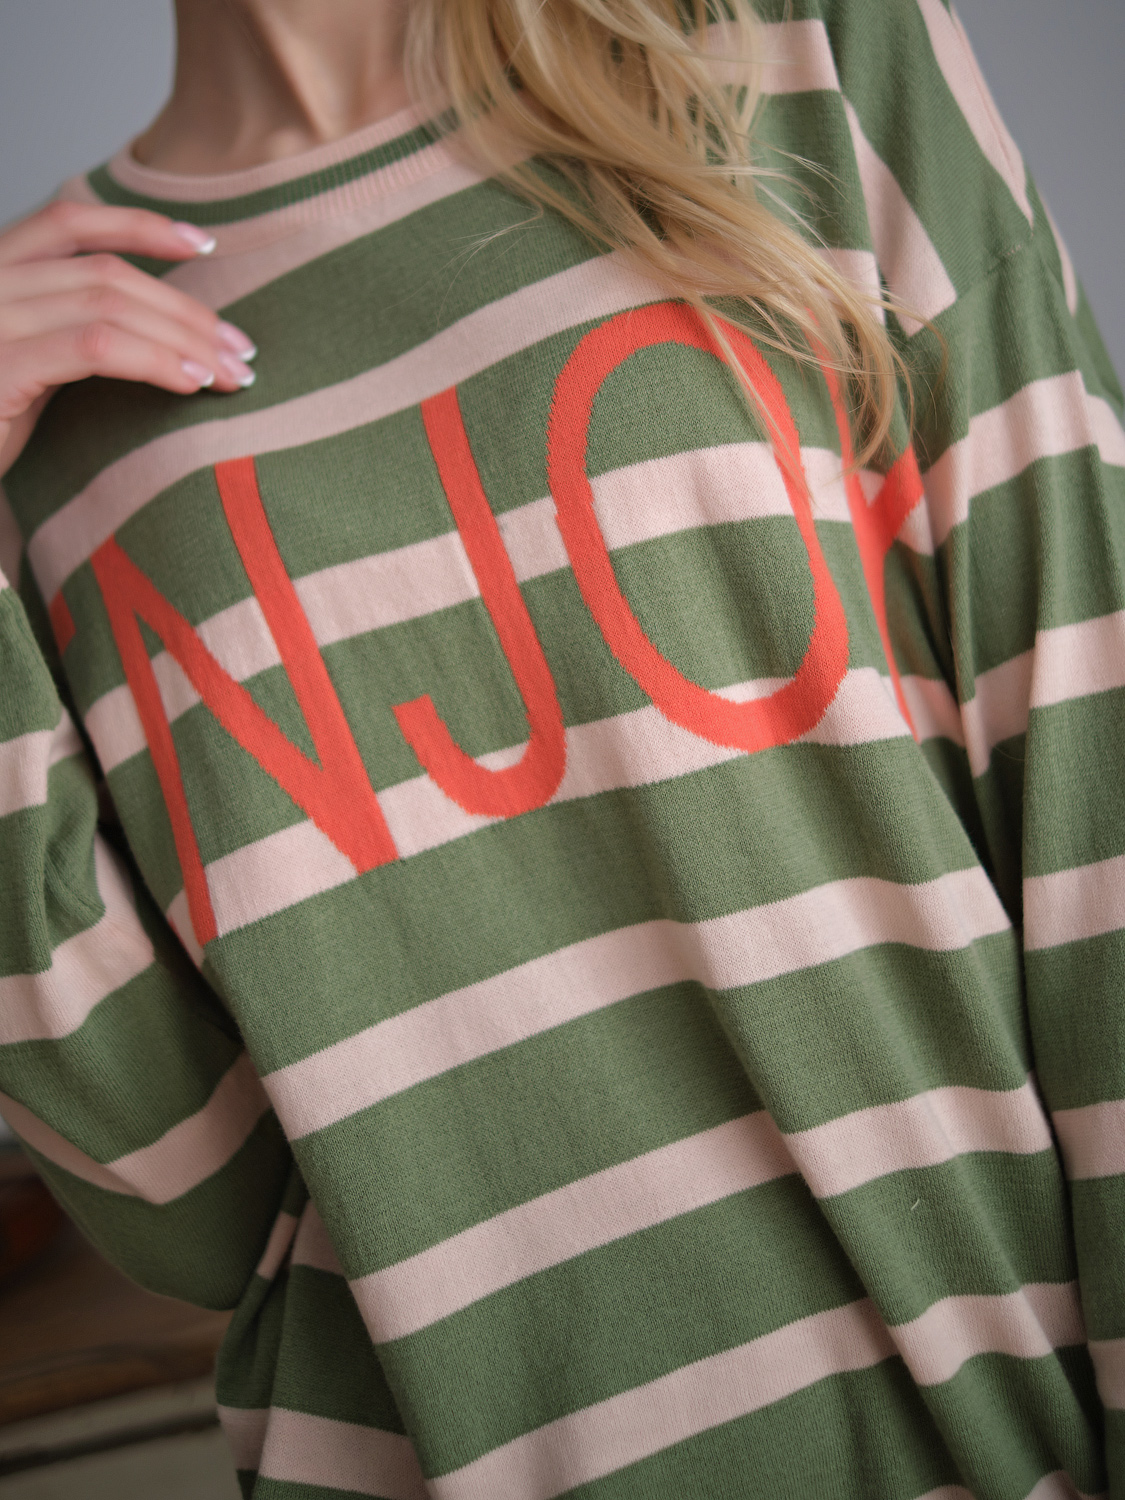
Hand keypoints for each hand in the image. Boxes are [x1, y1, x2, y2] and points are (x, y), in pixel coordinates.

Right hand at [0, 200, 257, 477]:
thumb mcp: (30, 365)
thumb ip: (72, 331)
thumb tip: (160, 327)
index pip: (68, 222)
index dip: (140, 225)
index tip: (206, 245)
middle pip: (105, 273)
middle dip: (185, 309)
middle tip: (240, 348)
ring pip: (107, 304)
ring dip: (183, 337)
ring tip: (228, 372)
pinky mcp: (1, 367)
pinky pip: (94, 348)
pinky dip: (153, 359)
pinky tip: (191, 382)